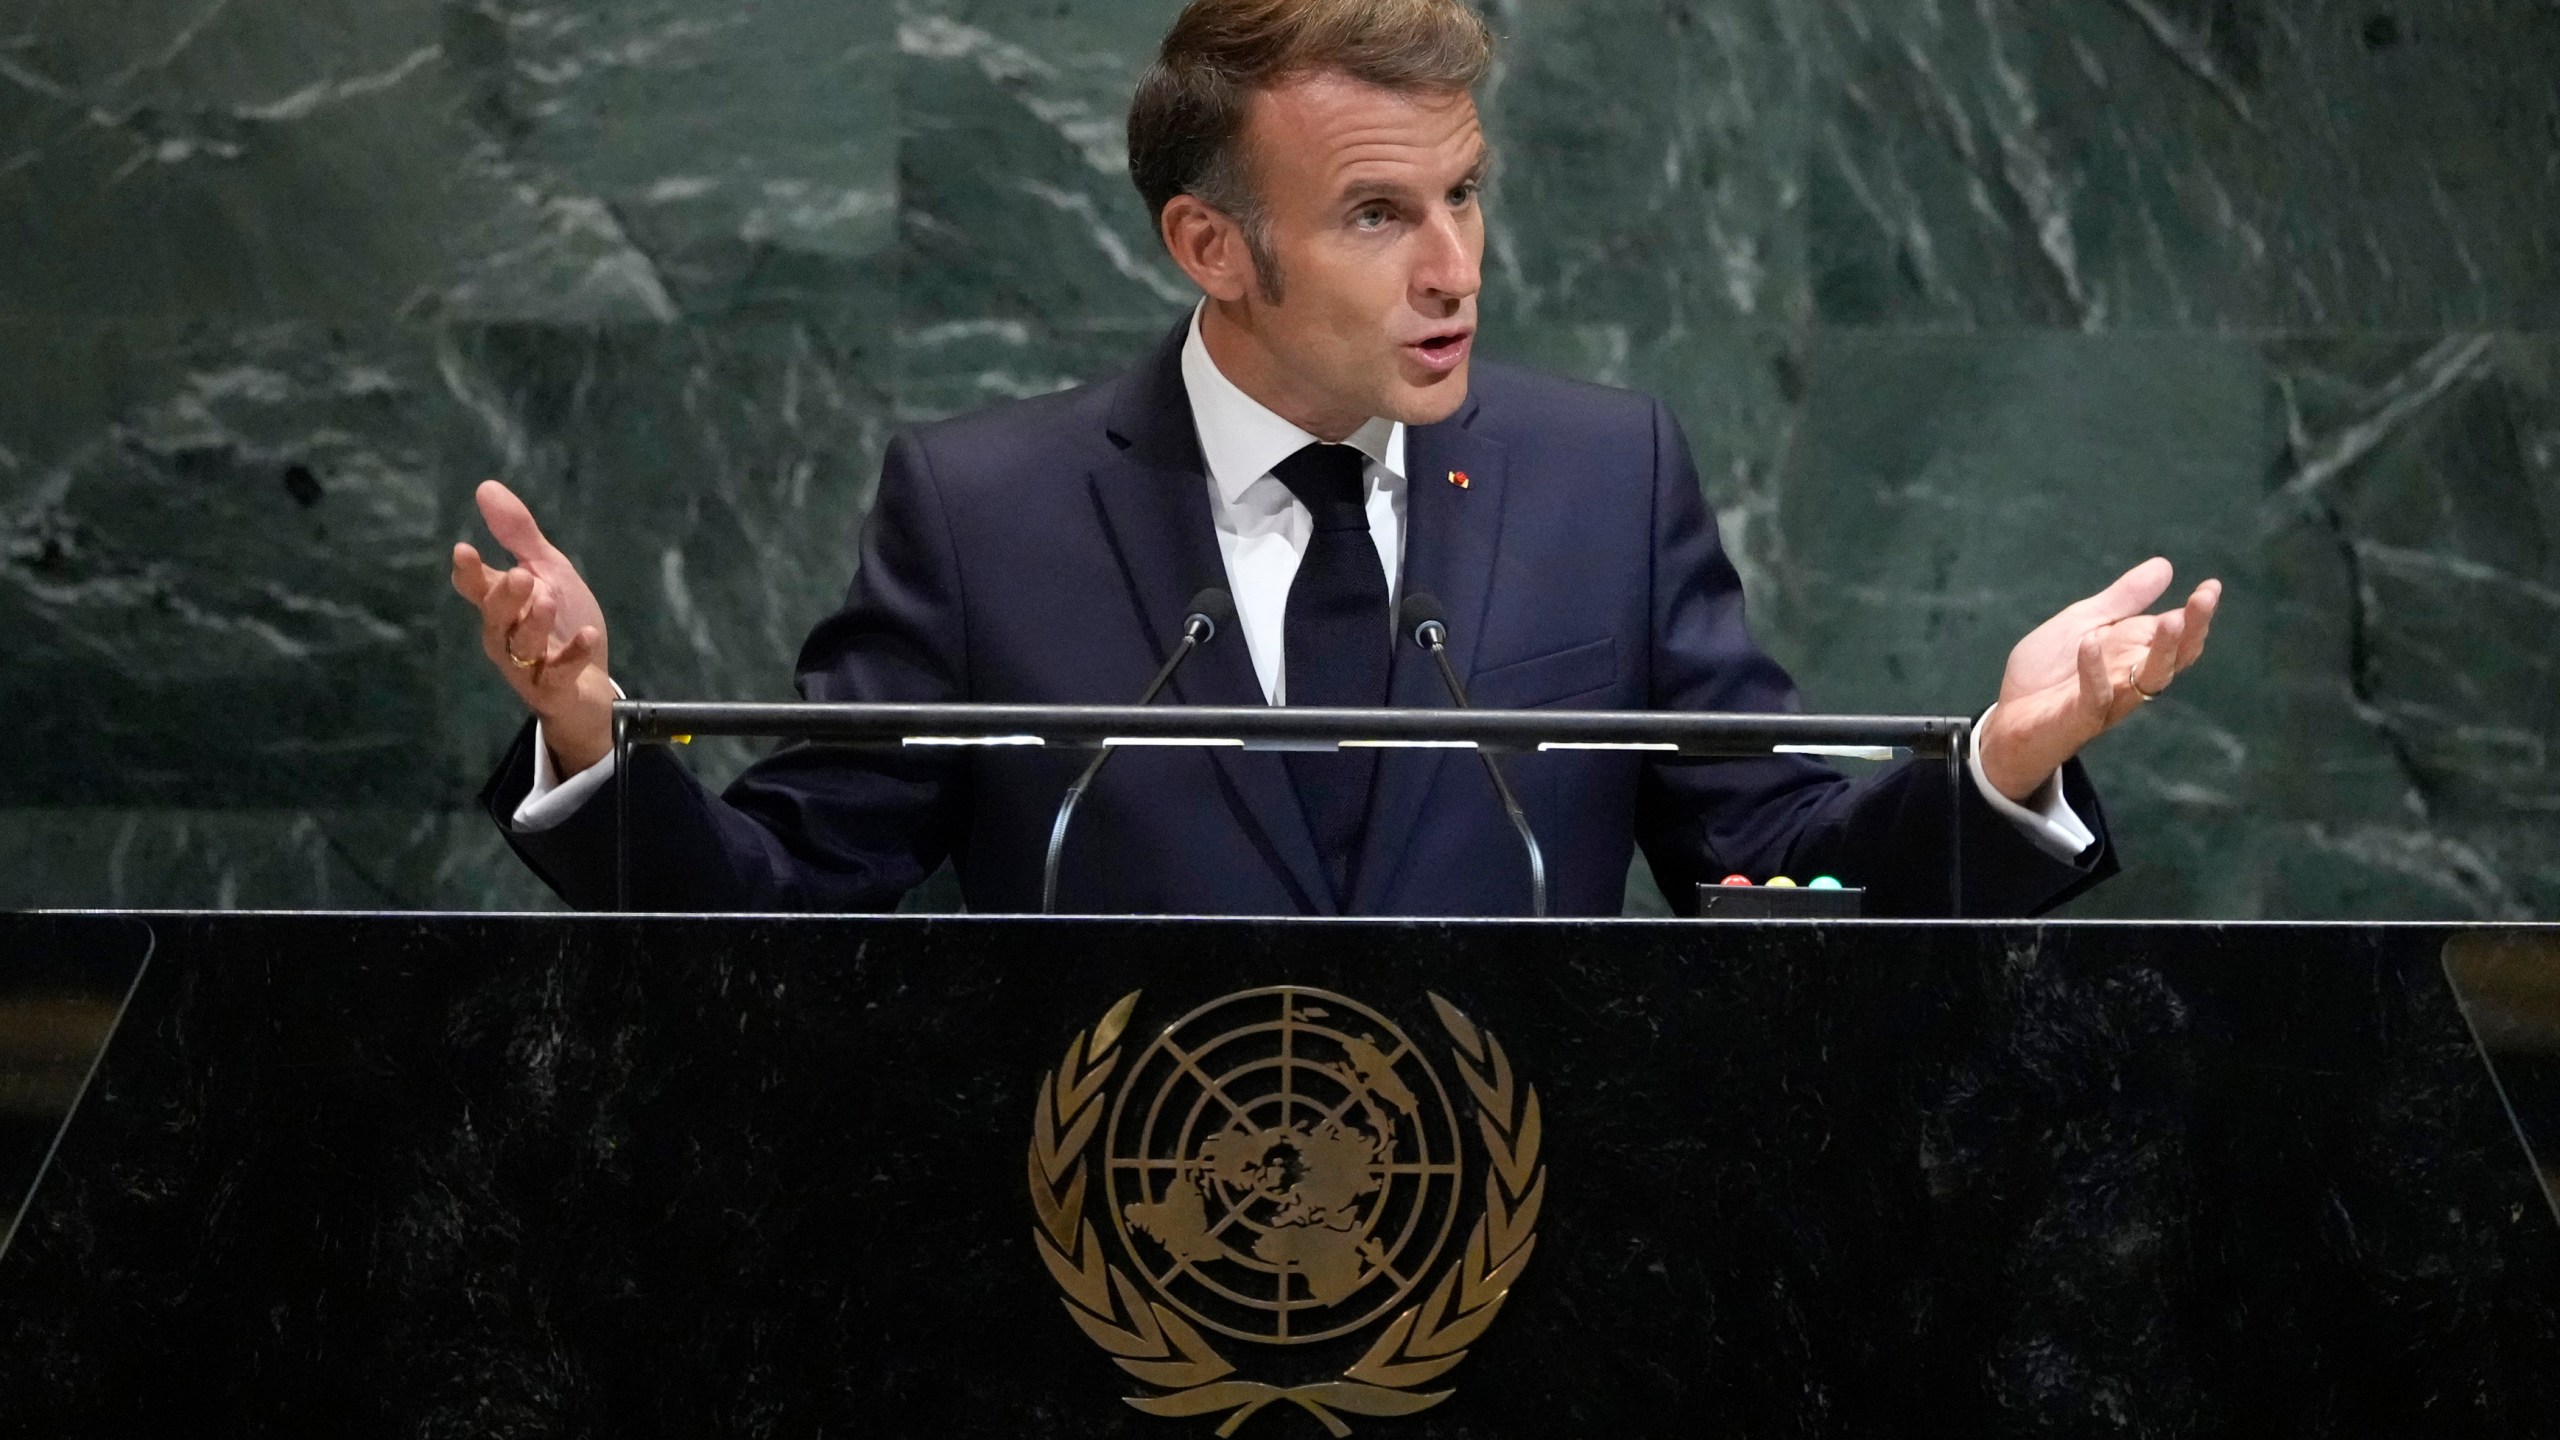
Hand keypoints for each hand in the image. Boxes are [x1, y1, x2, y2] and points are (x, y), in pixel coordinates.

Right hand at [450, 480, 615, 777]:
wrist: (590, 683)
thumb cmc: (564, 622)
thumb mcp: (548, 571)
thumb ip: (519, 535)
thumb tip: (485, 487)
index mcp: (501, 604)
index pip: (475, 587)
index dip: (468, 571)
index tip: (463, 549)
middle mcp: (506, 635)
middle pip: (496, 616)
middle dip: (505, 596)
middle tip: (520, 575)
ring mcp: (528, 664)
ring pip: (522, 644)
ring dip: (535, 622)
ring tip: (549, 600)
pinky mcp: (552, 687)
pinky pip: (558, 672)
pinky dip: (573, 654)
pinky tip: (590, 635)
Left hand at [1977, 557, 2220, 802]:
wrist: (2007, 721)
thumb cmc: (2048, 673)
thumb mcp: (2083, 623)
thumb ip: (2122, 599)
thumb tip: (2166, 565)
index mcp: (2134, 652)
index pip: (2178, 635)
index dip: (2197, 613)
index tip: (2211, 586)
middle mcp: (2131, 677)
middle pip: (2175, 656)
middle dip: (2192, 628)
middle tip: (2205, 598)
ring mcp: (2109, 699)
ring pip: (2149, 679)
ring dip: (2161, 651)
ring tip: (2171, 620)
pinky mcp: (2079, 717)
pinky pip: (2095, 697)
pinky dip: (2093, 671)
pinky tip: (2090, 643)